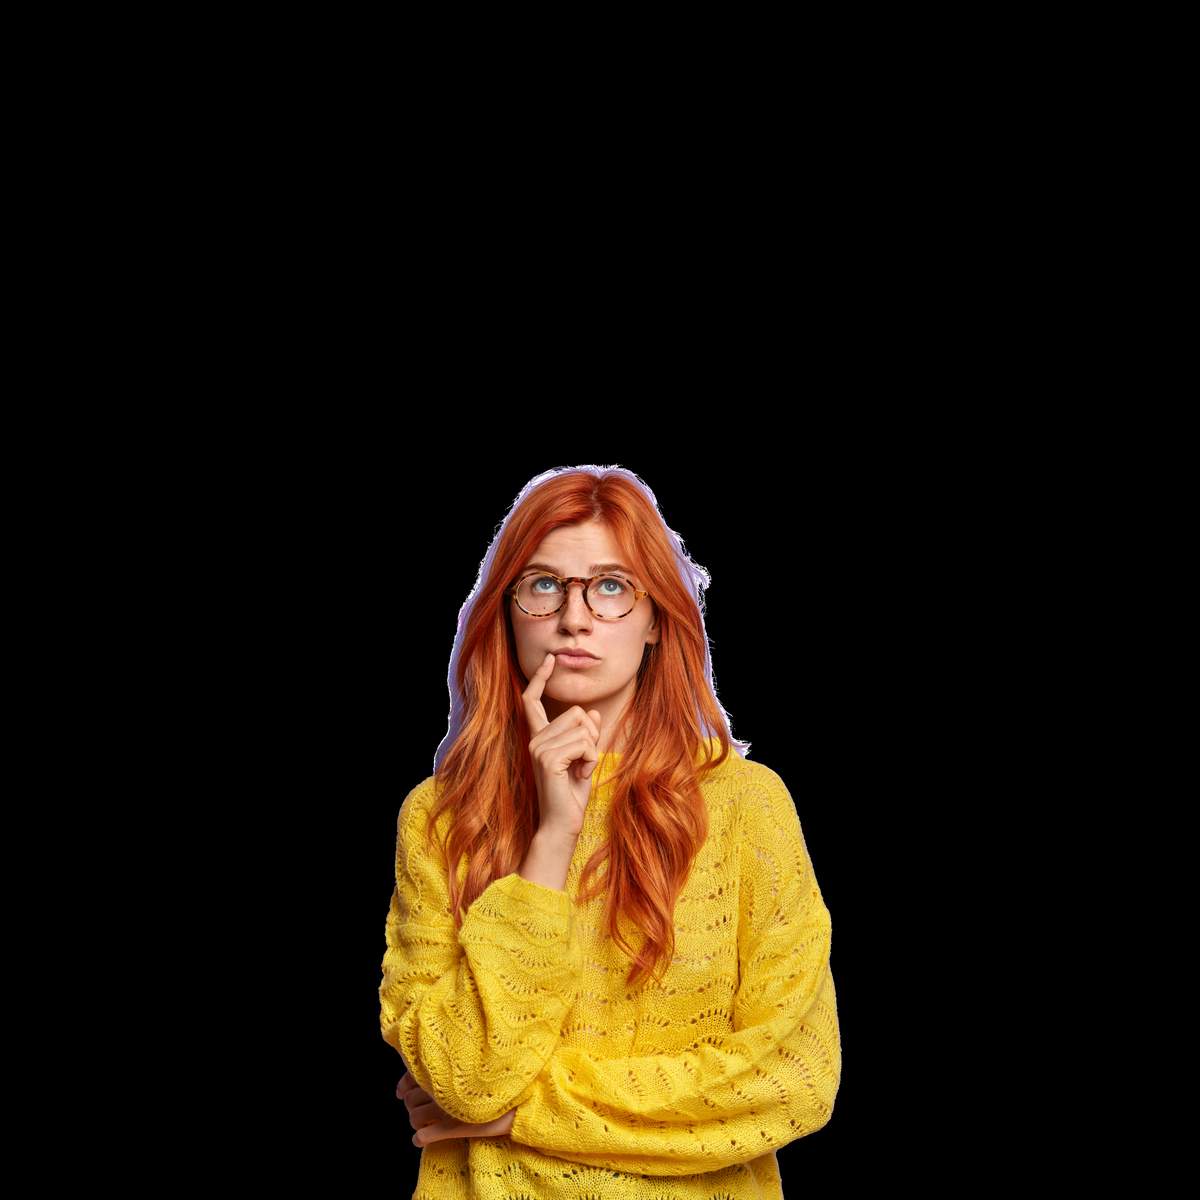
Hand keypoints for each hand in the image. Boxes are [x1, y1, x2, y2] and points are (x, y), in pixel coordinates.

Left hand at [396, 1069, 515, 1146]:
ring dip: (416, 1122)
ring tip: (424, 1123)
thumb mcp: (479, 1064)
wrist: (522, 1097)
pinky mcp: (456, 1126)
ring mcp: (449, 1107)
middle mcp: (445, 1086)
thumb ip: (456, 1062)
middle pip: (411, 1098)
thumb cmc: (502, 1079)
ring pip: (416, 1116)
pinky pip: (427, 1134)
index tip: (401, 1092)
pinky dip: (420, 1138)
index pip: (412, 1075)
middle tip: (420, 1107)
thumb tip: (440, 1063)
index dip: (403, 1084)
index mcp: (448, 1069)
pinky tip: (420, 1140)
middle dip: (411, 1104)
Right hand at [523, 651, 602, 837]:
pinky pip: (584, 743)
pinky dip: (590, 759)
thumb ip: (586, 735)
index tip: (549, 659)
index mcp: (539, 737)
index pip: (533, 700)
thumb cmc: (572, 794)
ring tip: (579, 770)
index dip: (541, 678)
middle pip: (575, 712)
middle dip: (590, 735)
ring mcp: (538, 748)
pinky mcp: (548, 758)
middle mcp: (534, 739)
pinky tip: (579, 775)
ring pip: (582, 727)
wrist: (562, 823)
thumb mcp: (584, 758)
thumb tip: (592, 713)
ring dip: (591, 750)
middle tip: (582, 761)